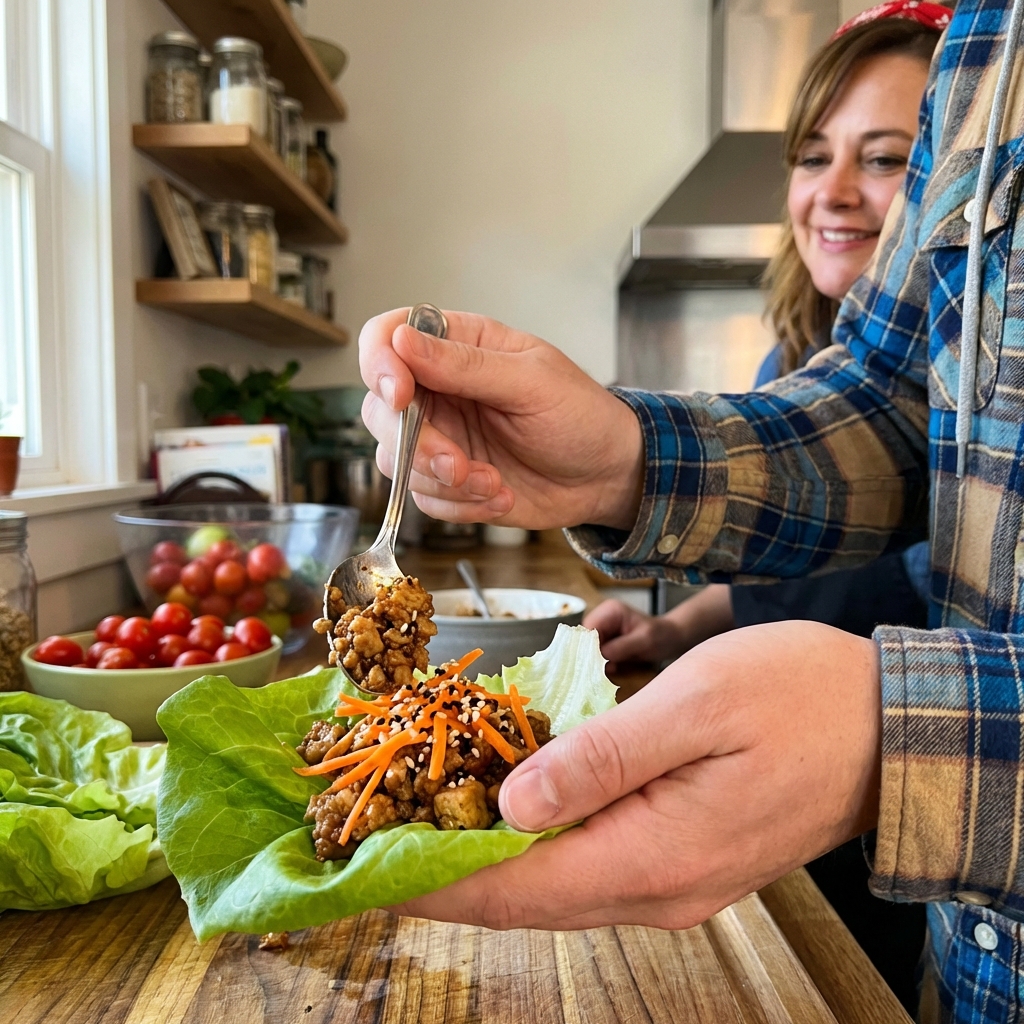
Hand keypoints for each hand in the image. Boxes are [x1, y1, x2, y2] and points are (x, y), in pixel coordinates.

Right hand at [358, 308, 643, 528]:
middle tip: (458, 463)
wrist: (604, 476)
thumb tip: (403, 340)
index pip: (387, 338)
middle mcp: (439, 390)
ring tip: (493, 483)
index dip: (380, 365)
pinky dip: (459, 505)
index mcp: (458, 346)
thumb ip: (466, 365)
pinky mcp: (446, 480)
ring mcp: (439, 437)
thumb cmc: (580, 415)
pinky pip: (423, 497)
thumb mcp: (531, 381)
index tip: (401, 396)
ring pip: (395, 460)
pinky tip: (499, 494)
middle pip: (380, 409)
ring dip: (442, 481)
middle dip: (416, 444)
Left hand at [388, 620, 881, 930]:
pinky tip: (507, 809)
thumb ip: (601, 758)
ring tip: (424, 820)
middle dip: (444, 873)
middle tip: (378, 837)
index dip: (431, 880)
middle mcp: (656, 889)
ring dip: (485, 861)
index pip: (514, 889)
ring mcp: (672, 882)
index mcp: (652, 856)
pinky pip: (589, 864)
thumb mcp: (694, 707)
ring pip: (554, 884)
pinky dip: (535, 845)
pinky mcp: (682, 859)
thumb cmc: (798, 698)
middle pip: (525, 897)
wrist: (888, 726)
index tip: (363, 866)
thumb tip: (513, 802)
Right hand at [584, 585, 735, 670]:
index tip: (595, 663)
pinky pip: (596, 652)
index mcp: (610, 610)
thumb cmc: (661, 636)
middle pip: (585, 638)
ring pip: (588, 647)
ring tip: (612, 668)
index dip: (588, 646)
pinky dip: (602, 662)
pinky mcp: (606, 639)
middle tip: (604, 669)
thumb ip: (622, 647)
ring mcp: (604, 628)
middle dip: (592, 654)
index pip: (589, 628)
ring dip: (597, 660)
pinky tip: (613, 668)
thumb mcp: (644, 641)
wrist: (671, 639)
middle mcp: (603, 616)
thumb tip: (601, 655)